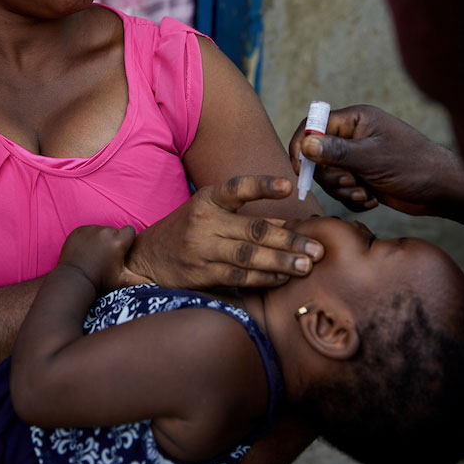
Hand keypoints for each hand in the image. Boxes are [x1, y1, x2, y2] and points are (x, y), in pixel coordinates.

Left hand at [58, 225, 136, 293]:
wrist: (74, 279)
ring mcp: (90, 229)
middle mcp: (106, 231)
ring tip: (94, 255)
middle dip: (112, 240)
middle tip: (106, 256)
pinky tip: (85, 251)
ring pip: (100, 231)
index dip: (126, 240)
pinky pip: (87, 231)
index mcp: (119, 241)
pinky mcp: (78, 230)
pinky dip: (87, 238)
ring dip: (99, 239)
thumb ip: (141, 280)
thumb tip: (156, 284)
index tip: (120, 251)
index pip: (129, 231)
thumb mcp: (122, 281)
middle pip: (114, 231)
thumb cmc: (101, 280)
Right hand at [123, 175, 323, 288]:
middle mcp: (205, 222)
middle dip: (289, 240)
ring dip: (281, 262)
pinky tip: (282, 278)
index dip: (262, 186)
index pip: (238, 188)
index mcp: (209, 200)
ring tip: (306, 266)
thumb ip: (248, 218)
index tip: (288, 186)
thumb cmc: (188, 230)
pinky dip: (263, 278)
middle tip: (317, 249)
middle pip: (253, 230)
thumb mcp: (212, 213)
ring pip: (248, 256)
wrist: (147, 257)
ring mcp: (202, 249)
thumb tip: (288, 226)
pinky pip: (238, 276)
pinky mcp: (201, 274)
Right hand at [289, 104, 463, 231]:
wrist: (443, 189)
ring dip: (344, 190)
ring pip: (329, 177)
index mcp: (355, 120)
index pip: (314, 125)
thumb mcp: (373, 158)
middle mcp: (354, 136)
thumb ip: (337, 152)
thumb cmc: (414, 165)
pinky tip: (372, 199)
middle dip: (330, 176)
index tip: (300, 168)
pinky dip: (353, 199)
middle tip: (351, 182)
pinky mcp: (363, 177)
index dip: (302, 145)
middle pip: (318, 156)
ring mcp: (359, 158)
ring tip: (365, 192)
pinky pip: (342, 191)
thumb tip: (307, 145)